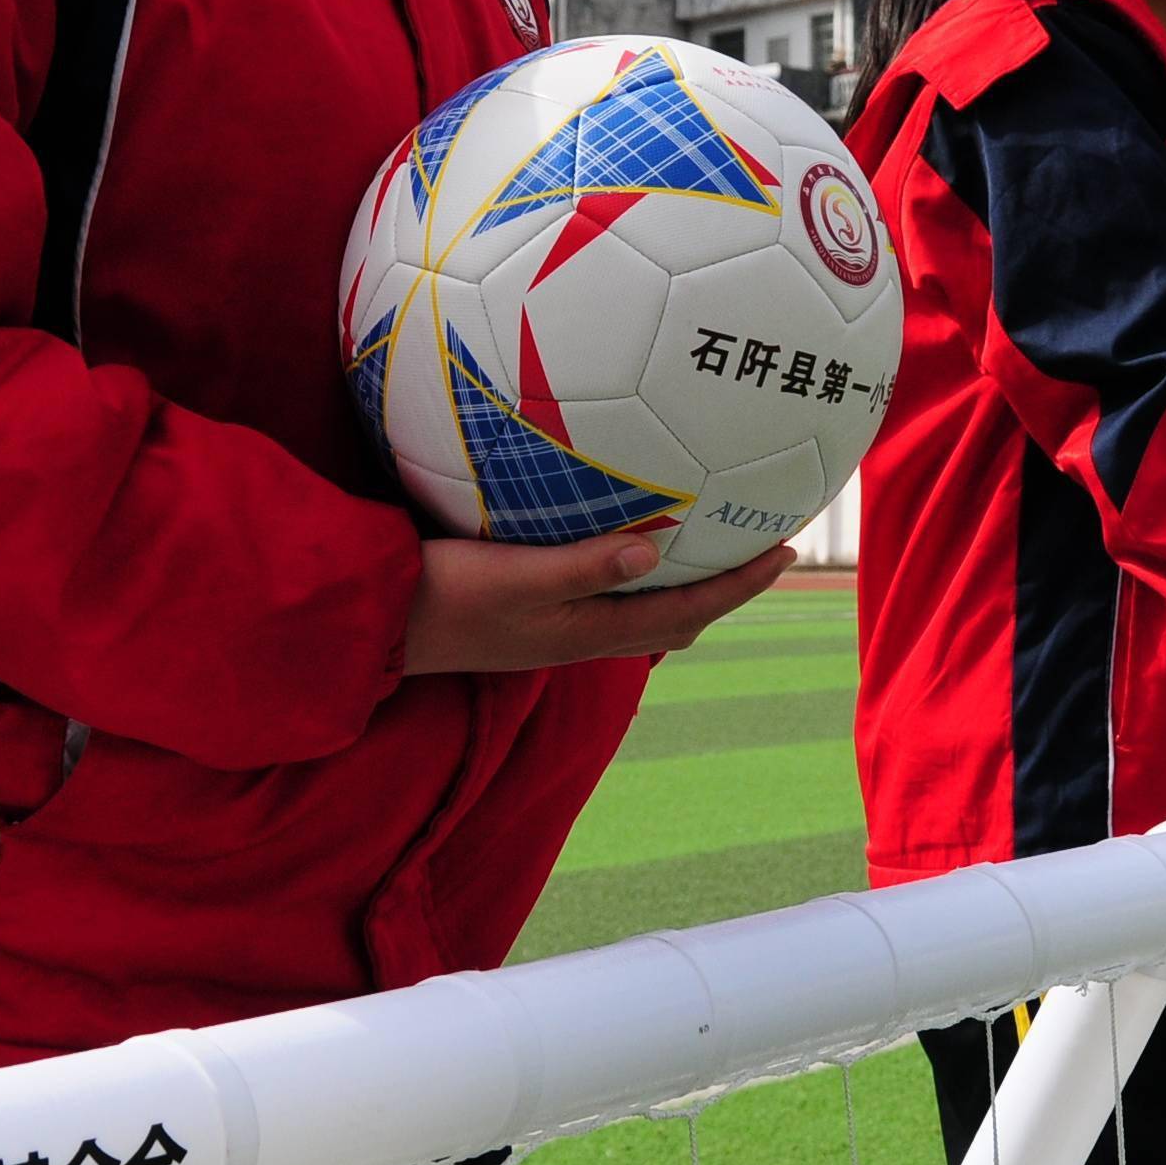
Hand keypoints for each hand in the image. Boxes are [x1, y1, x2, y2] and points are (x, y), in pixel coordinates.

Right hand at [398, 533, 796, 677]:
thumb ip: (583, 565)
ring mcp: (558, 625)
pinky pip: (607, 590)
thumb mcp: (513, 576)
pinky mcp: (533, 608)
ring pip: (644, 606)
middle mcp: (583, 634)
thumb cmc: (441, 596)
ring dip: (683, 578)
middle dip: (725, 585)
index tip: (785, 550)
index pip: (687, 612)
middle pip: (677, 616)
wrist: (380, 626)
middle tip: (762, 543)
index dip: (739, 585)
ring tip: (712, 537)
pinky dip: (637, 566)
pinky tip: (628, 530)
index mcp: (589, 631)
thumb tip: (657, 550)